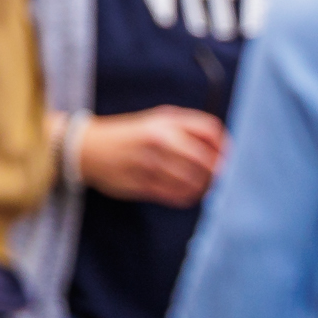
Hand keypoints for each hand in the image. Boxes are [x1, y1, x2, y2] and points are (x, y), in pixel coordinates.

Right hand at [80, 108, 227, 206]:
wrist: (89, 148)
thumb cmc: (132, 133)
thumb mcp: (158, 120)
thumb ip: (188, 128)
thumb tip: (221, 147)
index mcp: (167, 121)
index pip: (210, 131)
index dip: (224, 145)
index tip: (228, 156)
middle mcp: (160, 140)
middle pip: (206, 159)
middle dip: (218, 172)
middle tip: (222, 178)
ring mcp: (150, 163)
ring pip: (192, 181)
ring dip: (204, 188)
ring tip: (205, 188)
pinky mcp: (141, 185)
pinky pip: (175, 195)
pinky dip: (188, 197)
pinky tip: (189, 194)